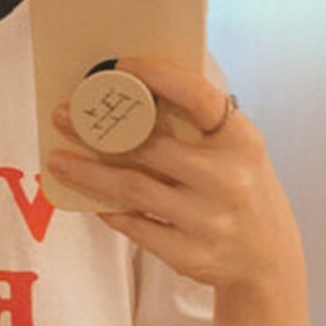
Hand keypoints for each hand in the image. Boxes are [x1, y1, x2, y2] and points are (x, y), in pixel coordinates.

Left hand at [47, 57, 305, 300]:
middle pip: (151, 147)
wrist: (267, 259)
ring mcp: (209, 221)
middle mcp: (229, 180)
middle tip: (64, 116)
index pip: (199, 98)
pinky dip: (108, 209)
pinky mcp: (189, 254)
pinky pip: (135, 226)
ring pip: (133, 189)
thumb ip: (202, 122)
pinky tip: (90, 197)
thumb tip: (145, 81)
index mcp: (243, 142)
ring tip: (58, 159)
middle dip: (99, 130)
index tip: (121, 66)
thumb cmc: (240, 189)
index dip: (159, 77)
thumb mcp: (238, 151)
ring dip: (88, 172)